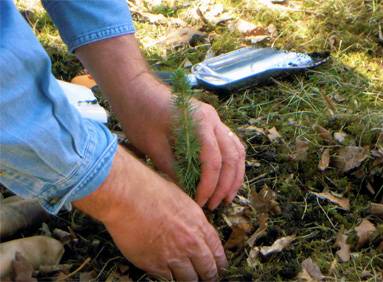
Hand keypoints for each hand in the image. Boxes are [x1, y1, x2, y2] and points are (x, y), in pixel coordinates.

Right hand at [73, 146, 227, 280]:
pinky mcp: (154, 264)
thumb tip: (197, 231)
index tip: (219, 269)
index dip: (220, 264)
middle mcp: (190, 243)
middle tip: (208, 279)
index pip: (217, 252)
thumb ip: (192, 220)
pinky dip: (169, 277)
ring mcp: (172, 256)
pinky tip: (168, 274)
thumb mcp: (183, 201)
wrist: (128, 196)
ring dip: (189, 279)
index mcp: (199, 225)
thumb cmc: (151, 191)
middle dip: (209, 276)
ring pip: (188, 279)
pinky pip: (167, 279)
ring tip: (189, 278)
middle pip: (207, 270)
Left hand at [76, 35, 245, 209]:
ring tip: (225, 197)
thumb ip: (173, 171)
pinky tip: (225, 178)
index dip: (209, 186)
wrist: (136, 90)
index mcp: (198, 122)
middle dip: (225, 185)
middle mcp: (212, 118)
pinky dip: (231, 163)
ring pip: (236, 150)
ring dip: (234, 175)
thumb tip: (187, 195)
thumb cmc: (140, 116)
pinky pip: (230, 144)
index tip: (199, 202)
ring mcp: (214, 118)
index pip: (213, 161)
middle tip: (214, 205)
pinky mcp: (211, 122)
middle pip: (231, 156)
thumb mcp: (153, 147)